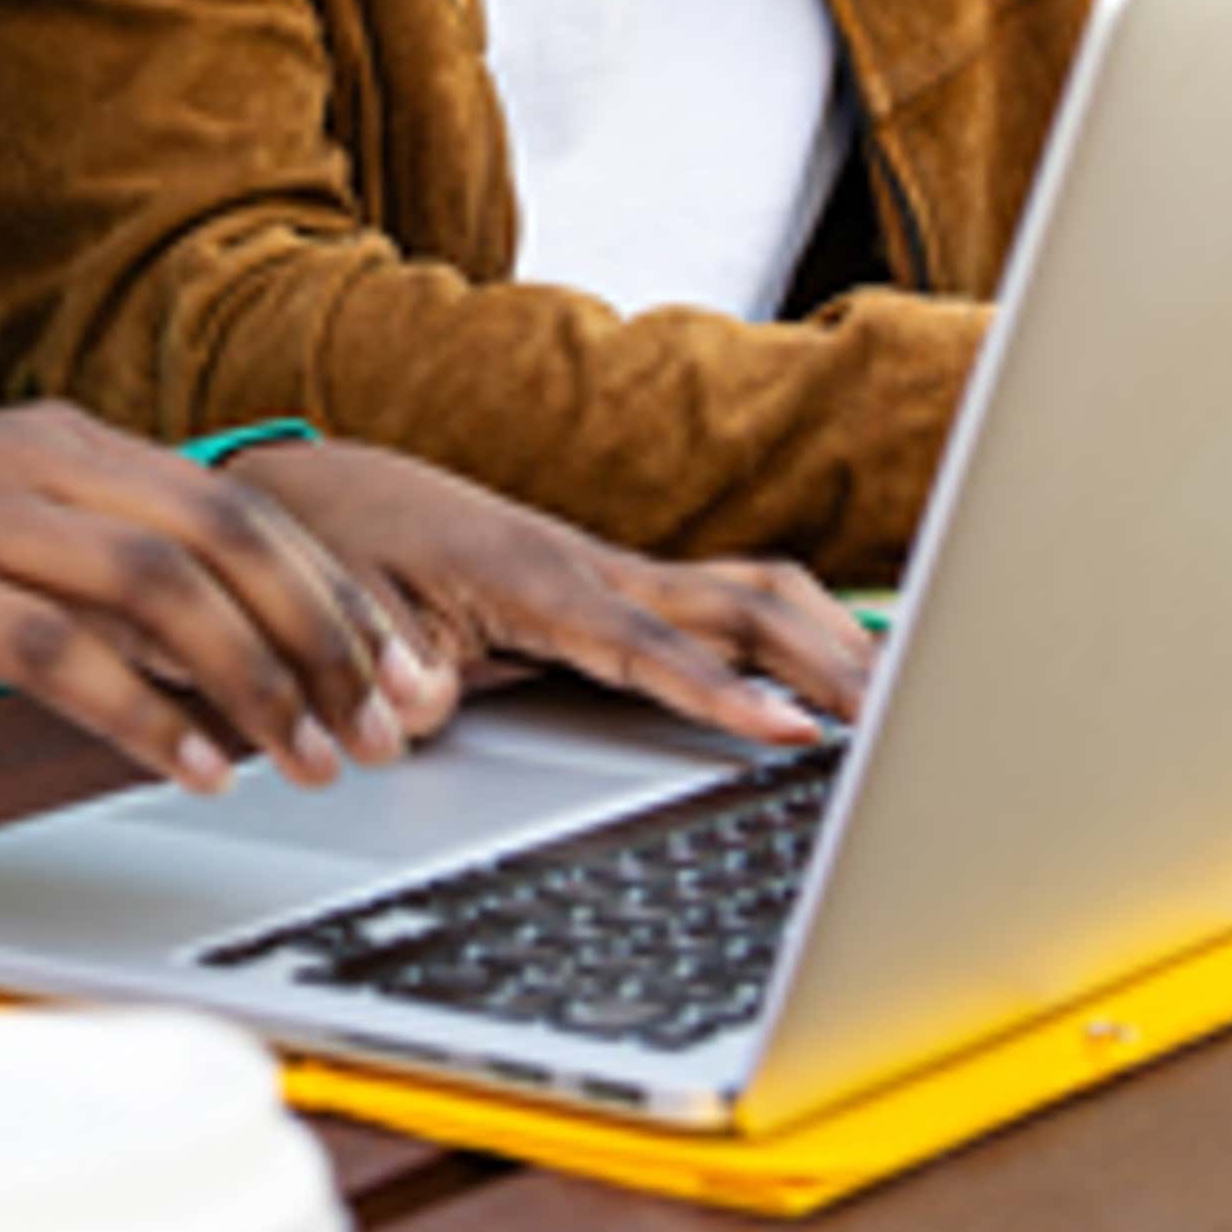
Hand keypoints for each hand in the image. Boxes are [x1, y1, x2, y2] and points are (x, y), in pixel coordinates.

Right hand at [0, 406, 456, 794]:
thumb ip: (98, 581)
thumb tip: (230, 662)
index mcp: (56, 439)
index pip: (237, 503)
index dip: (333, 591)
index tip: (399, 675)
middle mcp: (24, 457)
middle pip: (221, 530)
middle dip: (322, 634)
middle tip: (379, 729)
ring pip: (157, 582)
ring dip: (251, 679)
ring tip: (304, 760)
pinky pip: (57, 647)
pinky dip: (141, 712)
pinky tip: (190, 767)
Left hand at [226, 438, 874, 744]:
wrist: (322, 496)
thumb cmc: (338, 555)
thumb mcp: (344, 619)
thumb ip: (386, 669)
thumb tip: (421, 711)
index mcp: (526, 578)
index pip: (643, 647)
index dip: (717, 694)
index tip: (791, 734)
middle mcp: (588, 564)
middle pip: (739, 605)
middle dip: (825, 662)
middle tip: (909, 726)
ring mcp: (611, 570)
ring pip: (752, 591)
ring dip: (829, 641)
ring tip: (909, 705)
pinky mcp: (618, 582)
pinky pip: (730, 599)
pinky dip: (799, 631)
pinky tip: (845, 675)